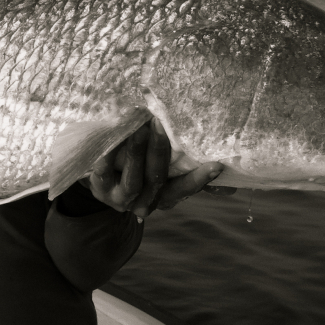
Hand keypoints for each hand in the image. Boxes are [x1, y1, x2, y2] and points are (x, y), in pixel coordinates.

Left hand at [87, 119, 234, 219]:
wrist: (99, 181)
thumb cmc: (136, 169)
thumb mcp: (159, 171)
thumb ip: (185, 166)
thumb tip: (225, 165)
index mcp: (164, 196)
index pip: (185, 189)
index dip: (200, 179)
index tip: (217, 165)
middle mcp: (145, 201)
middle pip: (157, 177)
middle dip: (160, 150)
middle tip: (161, 123)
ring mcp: (121, 198)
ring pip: (134, 178)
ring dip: (138, 151)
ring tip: (140, 127)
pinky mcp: (99, 188)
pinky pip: (105, 171)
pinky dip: (110, 153)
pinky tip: (114, 134)